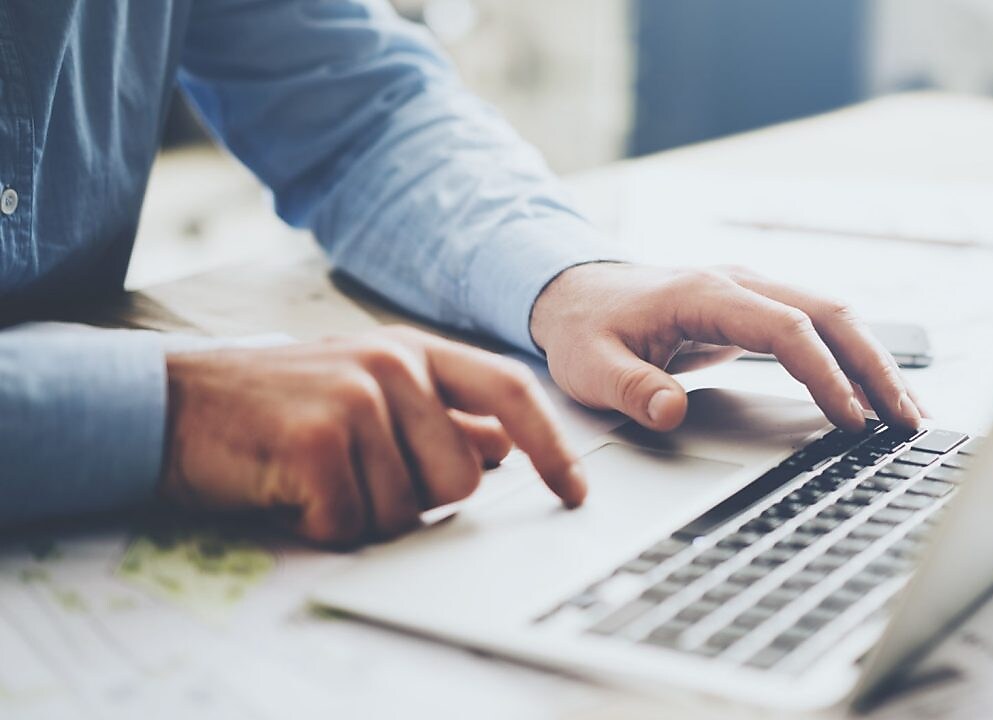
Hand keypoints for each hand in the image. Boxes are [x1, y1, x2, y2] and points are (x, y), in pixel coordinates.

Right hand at [160, 326, 584, 544]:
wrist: (170, 404)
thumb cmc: (274, 405)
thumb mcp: (366, 391)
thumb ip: (436, 414)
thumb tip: (501, 445)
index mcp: (414, 351)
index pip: (510, 392)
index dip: (551, 445)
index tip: (574, 490)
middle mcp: (393, 364)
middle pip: (462, 477)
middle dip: (416, 499)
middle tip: (358, 479)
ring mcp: (357, 396)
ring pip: (408, 509)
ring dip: (362, 515)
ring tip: (317, 479)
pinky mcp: (318, 437)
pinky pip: (354, 522)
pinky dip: (322, 526)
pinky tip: (291, 491)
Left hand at [530, 263, 923, 431]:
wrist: (576, 291)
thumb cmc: (586, 328)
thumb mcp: (590, 366)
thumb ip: (631, 389)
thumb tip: (671, 411)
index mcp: (706, 293)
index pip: (786, 329)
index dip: (823, 374)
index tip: (850, 418)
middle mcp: (740, 283)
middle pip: (830, 315)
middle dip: (875, 367)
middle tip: (908, 420)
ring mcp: (752, 292)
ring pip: (833, 317)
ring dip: (874, 361)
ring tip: (909, 413)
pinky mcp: (756, 309)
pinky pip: (818, 328)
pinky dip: (852, 358)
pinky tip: (872, 392)